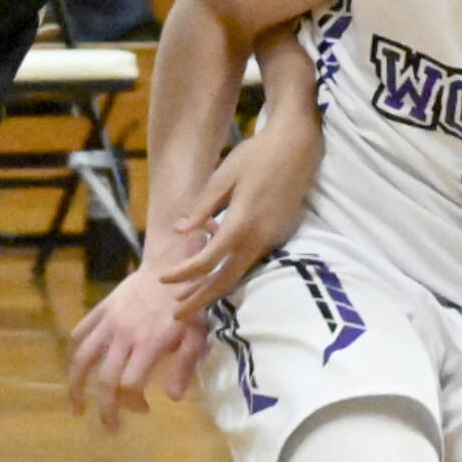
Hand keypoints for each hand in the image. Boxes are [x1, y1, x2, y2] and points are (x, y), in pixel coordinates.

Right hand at [67, 263, 209, 430]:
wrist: (171, 263)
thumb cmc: (190, 303)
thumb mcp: (198, 334)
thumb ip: (186, 366)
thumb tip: (173, 398)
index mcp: (150, 343)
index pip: (129, 384)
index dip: (132, 403)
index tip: (144, 409)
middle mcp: (124, 335)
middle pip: (105, 379)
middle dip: (105, 409)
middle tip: (109, 428)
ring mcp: (109, 322)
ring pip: (82, 358)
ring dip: (76, 386)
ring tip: (76, 407)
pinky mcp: (101, 310)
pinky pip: (80, 333)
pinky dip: (74, 353)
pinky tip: (76, 370)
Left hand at [159, 110, 324, 317]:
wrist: (298, 146)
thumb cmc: (257, 155)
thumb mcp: (223, 176)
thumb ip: (203, 207)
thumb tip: (181, 231)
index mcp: (241, 223)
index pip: (207, 260)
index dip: (183, 273)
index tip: (163, 279)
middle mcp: (259, 237)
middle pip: (227, 279)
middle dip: (200, 298)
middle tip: (177, 315)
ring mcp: (273, 239)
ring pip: (241, 273)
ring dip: (216, 288)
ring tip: (190, 299)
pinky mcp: (280, 235)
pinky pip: (252, 259)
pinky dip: (231, 270)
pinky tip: (214, 271)